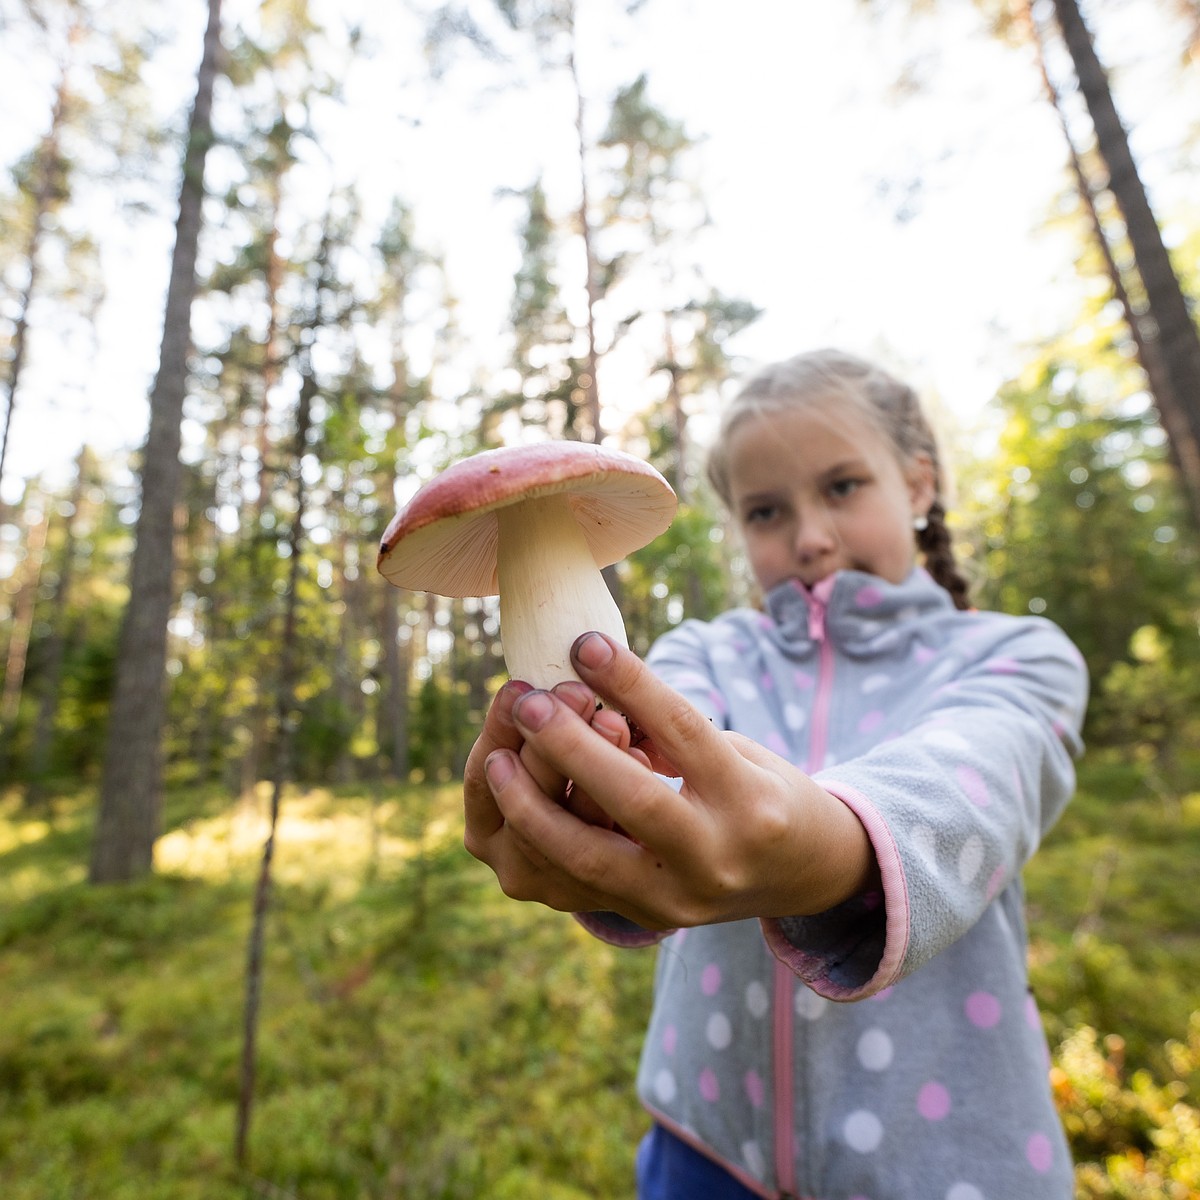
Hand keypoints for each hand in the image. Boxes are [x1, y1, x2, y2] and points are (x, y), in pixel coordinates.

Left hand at [469, 632, 879, 929]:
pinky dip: (536, 840)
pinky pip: (574, 884)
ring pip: (589, 859)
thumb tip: (593, 686)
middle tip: (528, 701)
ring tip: (496, 758)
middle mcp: (716, 856)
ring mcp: (678, 899)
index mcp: (750, 801)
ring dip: (532, 806)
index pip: (683, 732)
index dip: (631, 684)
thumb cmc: (762, 791)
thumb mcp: (735, 750)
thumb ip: (667, 731)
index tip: (585, 644)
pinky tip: (508, 800)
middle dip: (571, 748)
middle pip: (635, 800)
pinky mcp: (646, 917)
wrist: (801, 875)